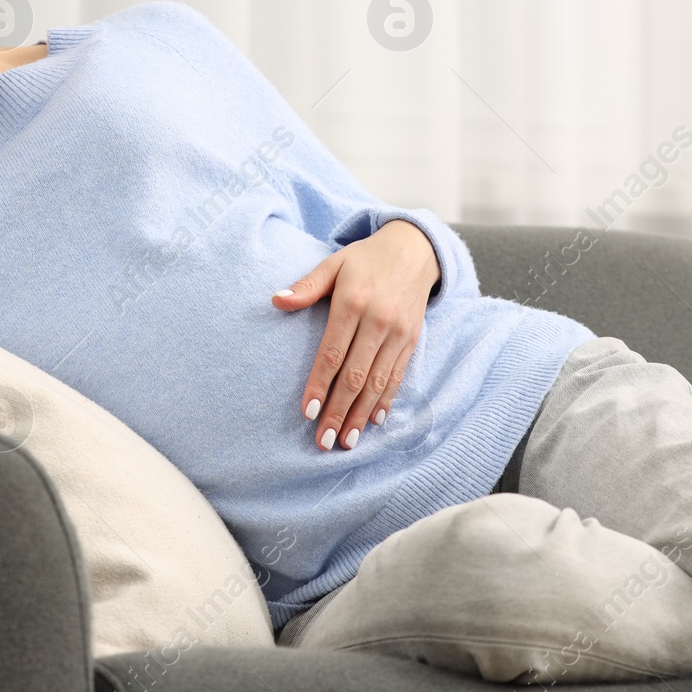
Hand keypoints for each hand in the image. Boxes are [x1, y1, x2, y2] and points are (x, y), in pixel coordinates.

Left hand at [273, 220, 440, 449]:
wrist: (415, 249)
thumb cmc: (365, 259)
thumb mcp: (334, 264)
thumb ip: (307, 286)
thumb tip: (276, 300)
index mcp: (353, 303)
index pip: (333, 353)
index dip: (320, 384)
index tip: (308, 412)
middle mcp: (378, 322)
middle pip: (356, 375)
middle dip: (338, 411)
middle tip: (324, 441)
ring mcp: (398, 334)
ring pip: (378, 382)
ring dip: (361, 415)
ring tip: (346, 441)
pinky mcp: (411, 340)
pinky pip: (398, 376)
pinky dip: (385, 401)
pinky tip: (373, 421)